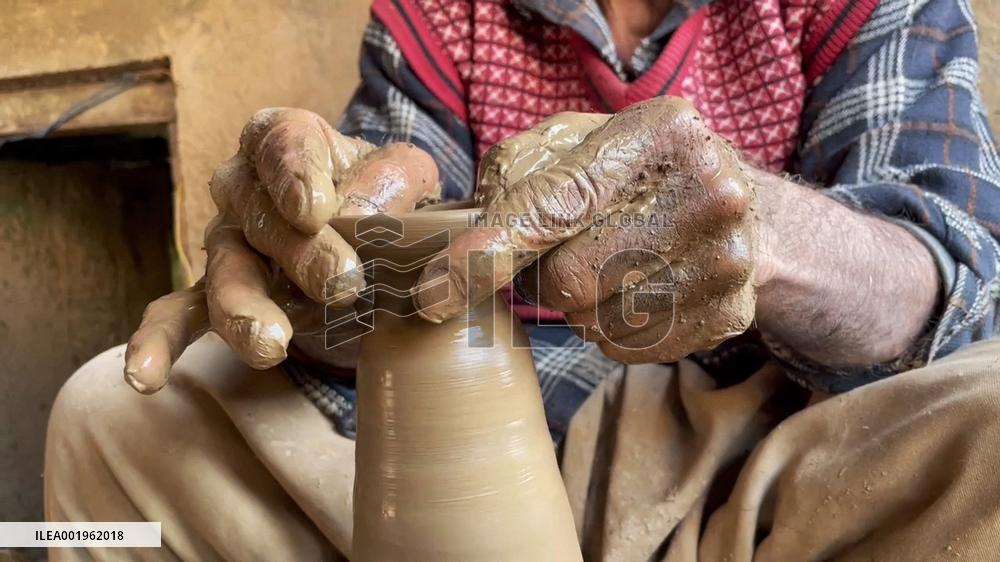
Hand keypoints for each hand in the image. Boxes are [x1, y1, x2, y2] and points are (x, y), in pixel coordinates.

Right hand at [124, 108, 439, 393]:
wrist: (374, 244)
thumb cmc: (388, 200)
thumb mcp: (412, 181)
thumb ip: (403, 188)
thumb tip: (391, 223)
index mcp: (292, 141)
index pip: (282, 140)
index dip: (293, 173)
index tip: (314, 210)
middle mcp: (246, 187)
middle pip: (257, 214)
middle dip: (300, 254)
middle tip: (344, 286)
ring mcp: (227, 243)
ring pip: (223, 271)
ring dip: (244, 308)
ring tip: (272, 343)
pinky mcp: (218, 296)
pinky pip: (177, 315)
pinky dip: (158, 343)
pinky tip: (146, 376)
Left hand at [415, 97, 756, 362]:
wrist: (741, 207)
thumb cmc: (636, 170)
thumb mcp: (580, 141)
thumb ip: (520, 171)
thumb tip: (469, 236)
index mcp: (659, 132)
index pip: (555, 205)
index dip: (487, 253)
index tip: (433, 294)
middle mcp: (707, 191)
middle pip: (568, 279)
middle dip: (541, 276)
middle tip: (558, 252)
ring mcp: (726, 259)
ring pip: (594, 321)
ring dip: (577, 304)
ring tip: (607, 264)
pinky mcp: (729, 313)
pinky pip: (628, 348)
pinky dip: (610, 328)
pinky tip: (634, 291)